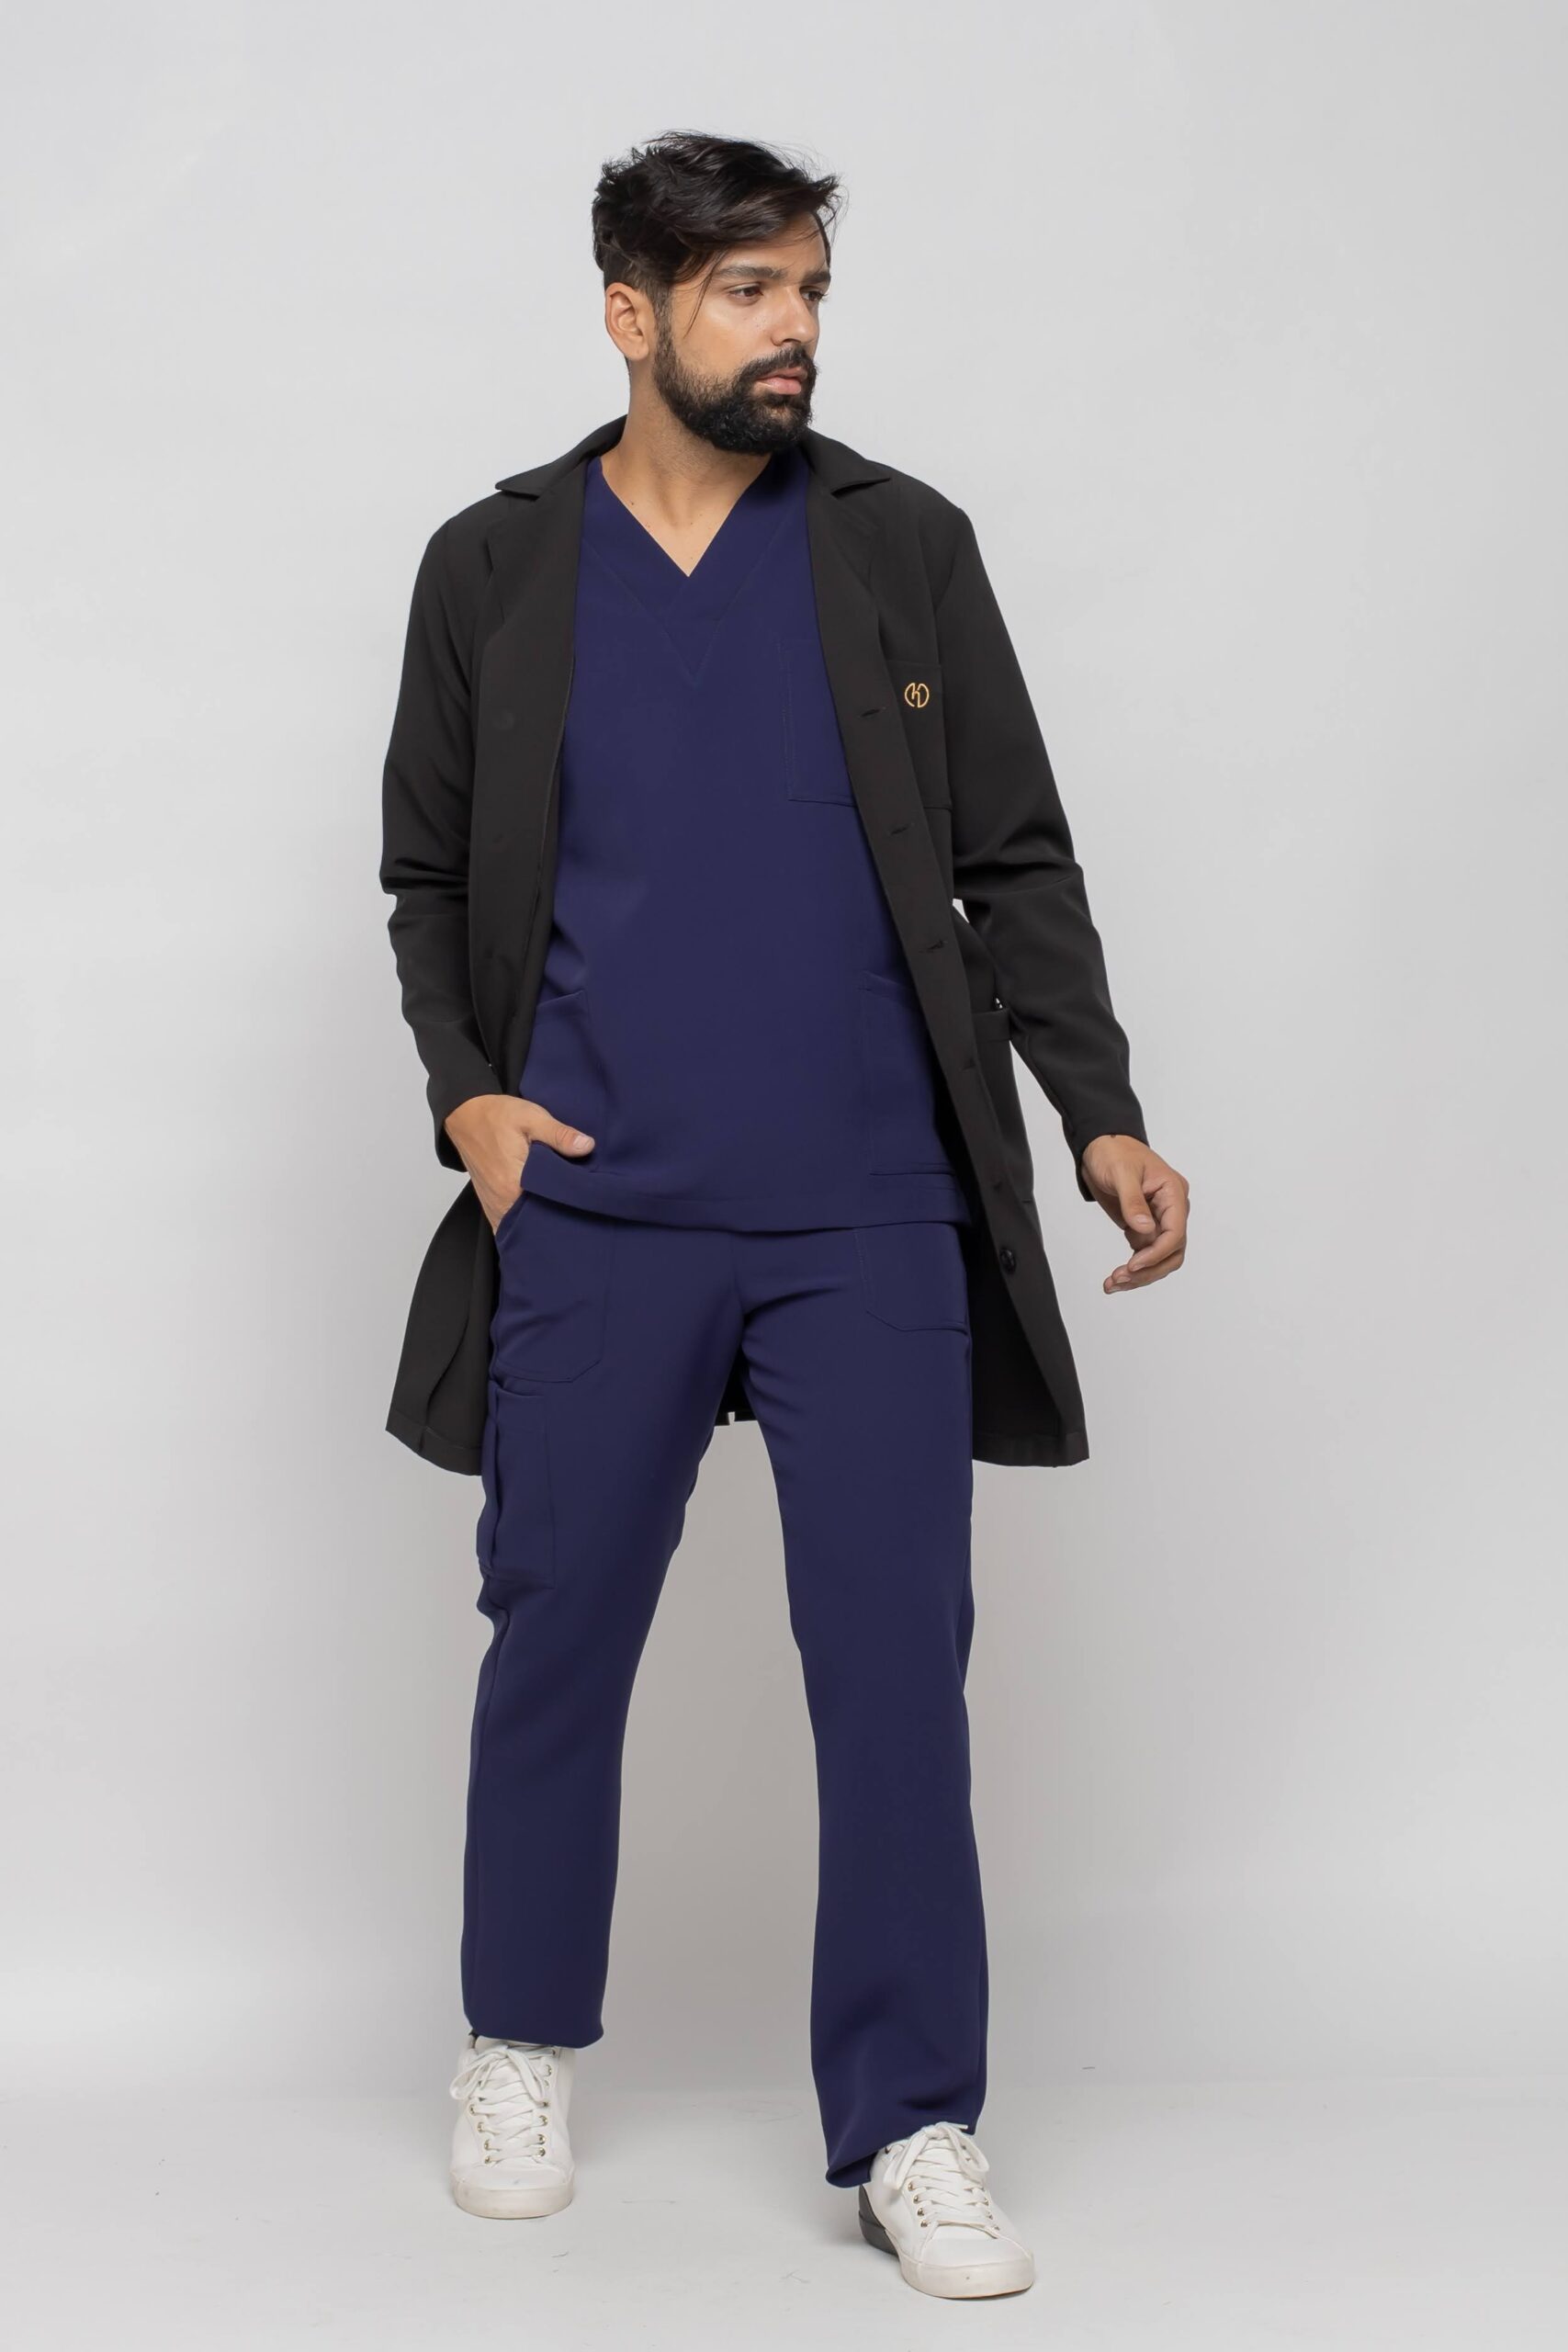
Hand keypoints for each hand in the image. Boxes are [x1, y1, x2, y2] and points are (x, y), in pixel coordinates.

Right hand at [442, 1094, 595, 1232]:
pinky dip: (522, 1223)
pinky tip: (538, 1212)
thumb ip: (559, 1134)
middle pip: (537, 1221)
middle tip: (575, 1204)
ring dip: (539, 1220)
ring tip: (559, 1208)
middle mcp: (502, 1200)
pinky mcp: (490, 1204)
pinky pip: (508, 1224)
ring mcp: (494, 1205)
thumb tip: (587, 1147)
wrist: (465, 1116)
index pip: (551, 1206)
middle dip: (557, 1216)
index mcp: (514, 1182)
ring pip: (522, 1226)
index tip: (584, 1197)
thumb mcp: (532, 1117)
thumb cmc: (497, 1116)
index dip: (570, 1203)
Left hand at [1078, 1134, 1188, 1293]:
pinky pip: (1145, 1254)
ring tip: (1113, 1284)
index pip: (1175, 1232)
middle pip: (1172, 1251)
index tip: (1134, 1266)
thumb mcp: (1121, 1173)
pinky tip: (1115, 1279)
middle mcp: (1171, 1209)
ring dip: (1140, 1275)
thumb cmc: (1113, 1152)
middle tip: (1120, 1279)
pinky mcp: (1144, 1227)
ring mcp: (1159, 1220)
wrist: (1100, 1146)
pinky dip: (1132, 1269)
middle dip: (1148, 1269)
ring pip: (1160, 1258)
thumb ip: (1133, 1201)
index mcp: (1173, 1192)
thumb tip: (1145, 1230)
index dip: (1157, 1253)